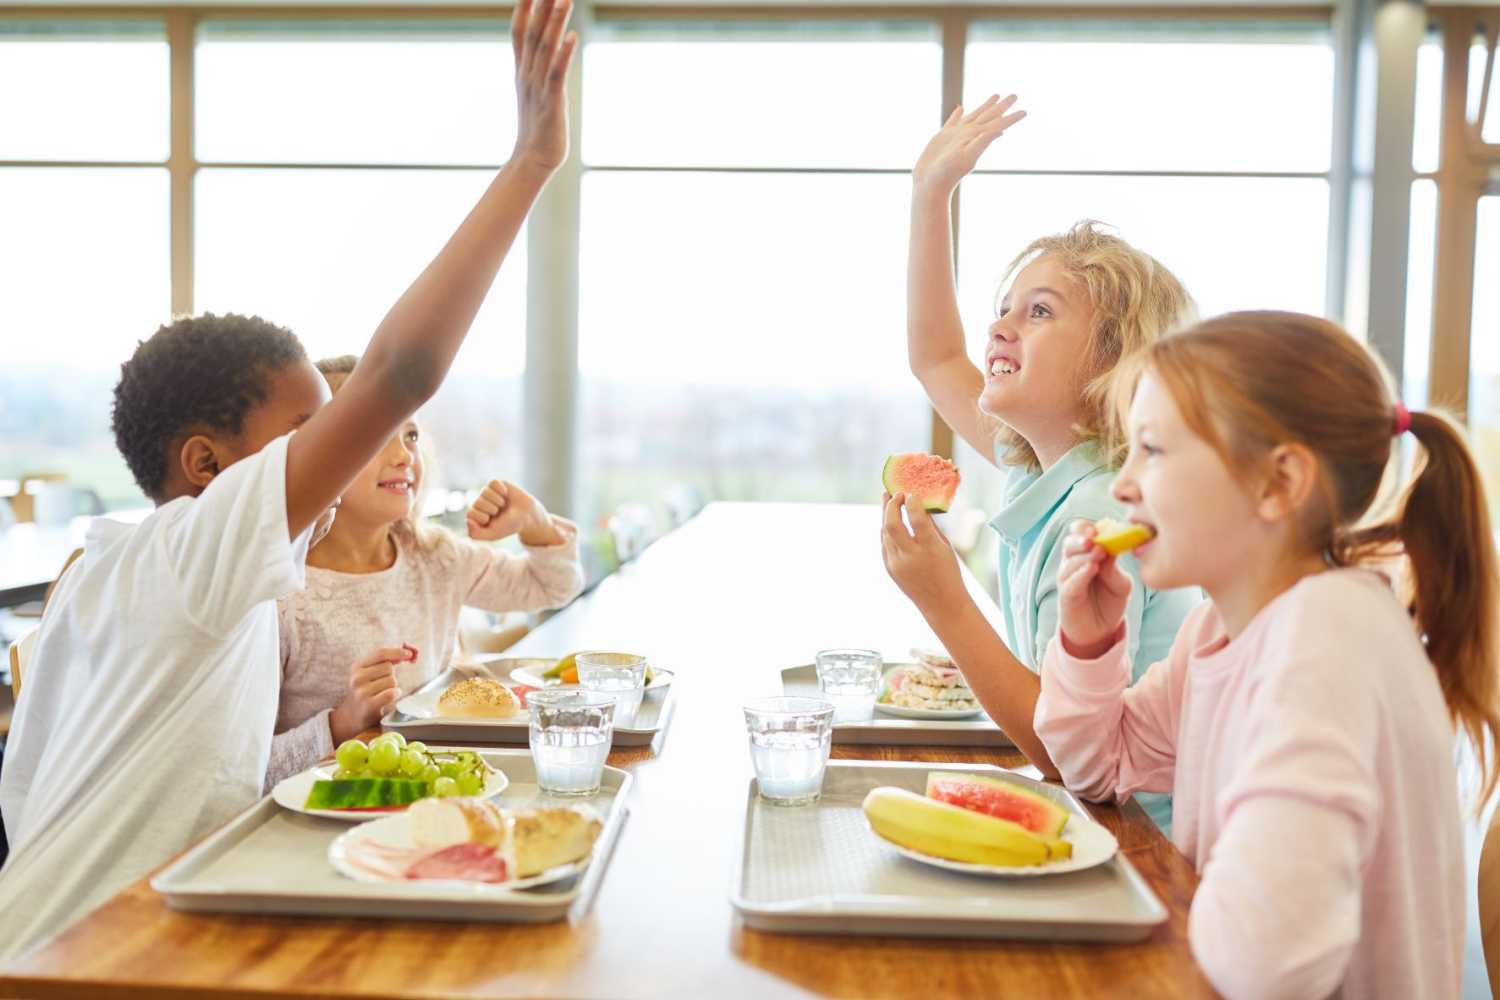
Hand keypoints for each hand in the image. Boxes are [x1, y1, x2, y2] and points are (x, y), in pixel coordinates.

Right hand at [329, 645, 414, 743]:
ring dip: (393, 687)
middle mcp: (357, 677)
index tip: (409, 654)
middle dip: (391, 675)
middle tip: (382, 685)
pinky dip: (395, 694)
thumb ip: (385, 661)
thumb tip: (407, 653)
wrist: (352, 715)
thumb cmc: (366, 691)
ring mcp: (362, 691)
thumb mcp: (369, 673)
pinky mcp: (369, 704)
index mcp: (357, 666)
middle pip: (389, 667)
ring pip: (392, 680)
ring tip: (382, 693)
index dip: (397, 652)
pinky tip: (388, 698)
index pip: (380, 653)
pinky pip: (391, 693)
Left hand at [467, 479, 565, 545]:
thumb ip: (475, 534)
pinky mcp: (496, 484)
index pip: (471, 514)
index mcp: (475, 517)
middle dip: (492, 509)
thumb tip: (467, 521)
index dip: (484, 518)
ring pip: (485, 492)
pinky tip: (505, 495)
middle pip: (478, 502)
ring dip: (498, 501)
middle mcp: (479, 503)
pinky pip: (493, 483)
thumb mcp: (492, 534)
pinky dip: (501, 490)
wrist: (526, 516)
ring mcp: (486, 493)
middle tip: (500, 513)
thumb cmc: (508, 526)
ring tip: (503, 505)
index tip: (493, 522)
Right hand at [509, 0, 578, 176]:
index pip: (520, 32)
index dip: (523, 8)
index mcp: (522, 70)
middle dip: (541, 5)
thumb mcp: (534, 92)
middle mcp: (527, 74)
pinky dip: (563, 55)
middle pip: (533, 33)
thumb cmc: (537, 127)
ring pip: (545, 48)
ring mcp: (538, 87)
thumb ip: (539, 69)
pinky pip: (556, 74)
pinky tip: (572, 37)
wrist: (532, 160)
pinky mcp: (551, 102)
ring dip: (555, 22)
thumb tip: (549, 50)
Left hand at [880, 492, 965, 614]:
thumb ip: (930, 525)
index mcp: (930, 550)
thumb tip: (919, 503)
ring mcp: (896, 564)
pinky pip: (884, 544)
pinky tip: (889, 519)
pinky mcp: (889, 569)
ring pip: (884, 533)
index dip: (912, 503)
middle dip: (891, 505)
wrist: (941, 604)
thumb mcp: (945, 546)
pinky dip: (886, 530)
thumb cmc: (948, 572)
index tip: (912, 493)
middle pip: (892, 525)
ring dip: (886, 515)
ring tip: (889, 500)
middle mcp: (910, 557)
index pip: (917, 519)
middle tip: (895, 493)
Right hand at [912, 94, 1025, 197]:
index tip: (1025, 112)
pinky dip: (958, 114)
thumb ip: (982, 142)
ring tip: (996, 96)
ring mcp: (957, 136)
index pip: (998, 124)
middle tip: (1015, 95)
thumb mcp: (966, 157)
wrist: (929, 185)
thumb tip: (1001, 131)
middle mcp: (969, 135)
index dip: (1011, 118)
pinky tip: (961, 108)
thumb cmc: (947, 173)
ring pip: (974, 116)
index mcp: (977, 138)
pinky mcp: (943, 137)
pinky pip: (953, 121)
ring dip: (985, 106)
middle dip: (1002, 106)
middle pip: (990, 117)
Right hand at [1056, 521, 1131, 658]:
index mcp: (1087, 554)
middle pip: (1070, 543)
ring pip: (1069, 560)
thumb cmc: (1110, 602)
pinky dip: (1080, 574)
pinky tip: (1091, 569)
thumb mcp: (1121, 584)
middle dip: (1081, 538)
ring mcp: (1068, 579)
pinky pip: (1070, 582)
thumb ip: (1114, 568)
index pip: (1080, 534)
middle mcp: (1074, 563)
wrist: (1101, 631)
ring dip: (1084, 555)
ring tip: (1098, 554)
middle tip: (1094, 538)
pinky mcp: (1066, 595)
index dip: (1085, 528)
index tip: (1099, 528)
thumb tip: (1110, 550)